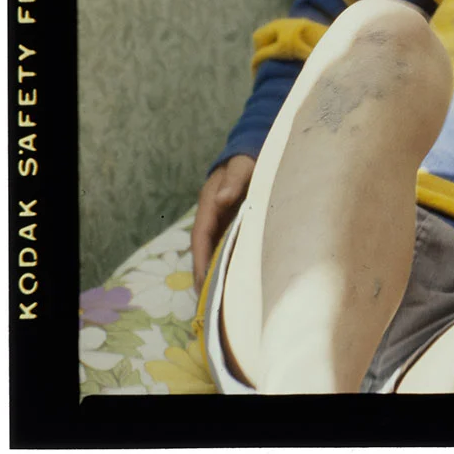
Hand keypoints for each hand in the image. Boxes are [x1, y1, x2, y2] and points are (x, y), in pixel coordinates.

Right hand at [191, 155, 254, 289]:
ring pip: (215, 249)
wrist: (252, 151)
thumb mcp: (242, 166)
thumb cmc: (248, 158)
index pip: (201, 236)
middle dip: (205, 273)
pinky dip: (228, 262)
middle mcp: (212, 214)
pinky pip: (227, 245)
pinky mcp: (232, 222)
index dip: (202, 259)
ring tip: (220, 299)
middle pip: (206, 248)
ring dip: (216, 271)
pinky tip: (236, 279)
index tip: (204, 281)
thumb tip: (222, 199)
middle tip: (210, 302)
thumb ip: (234, 180)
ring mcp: (221, 219)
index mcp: (210, 203)